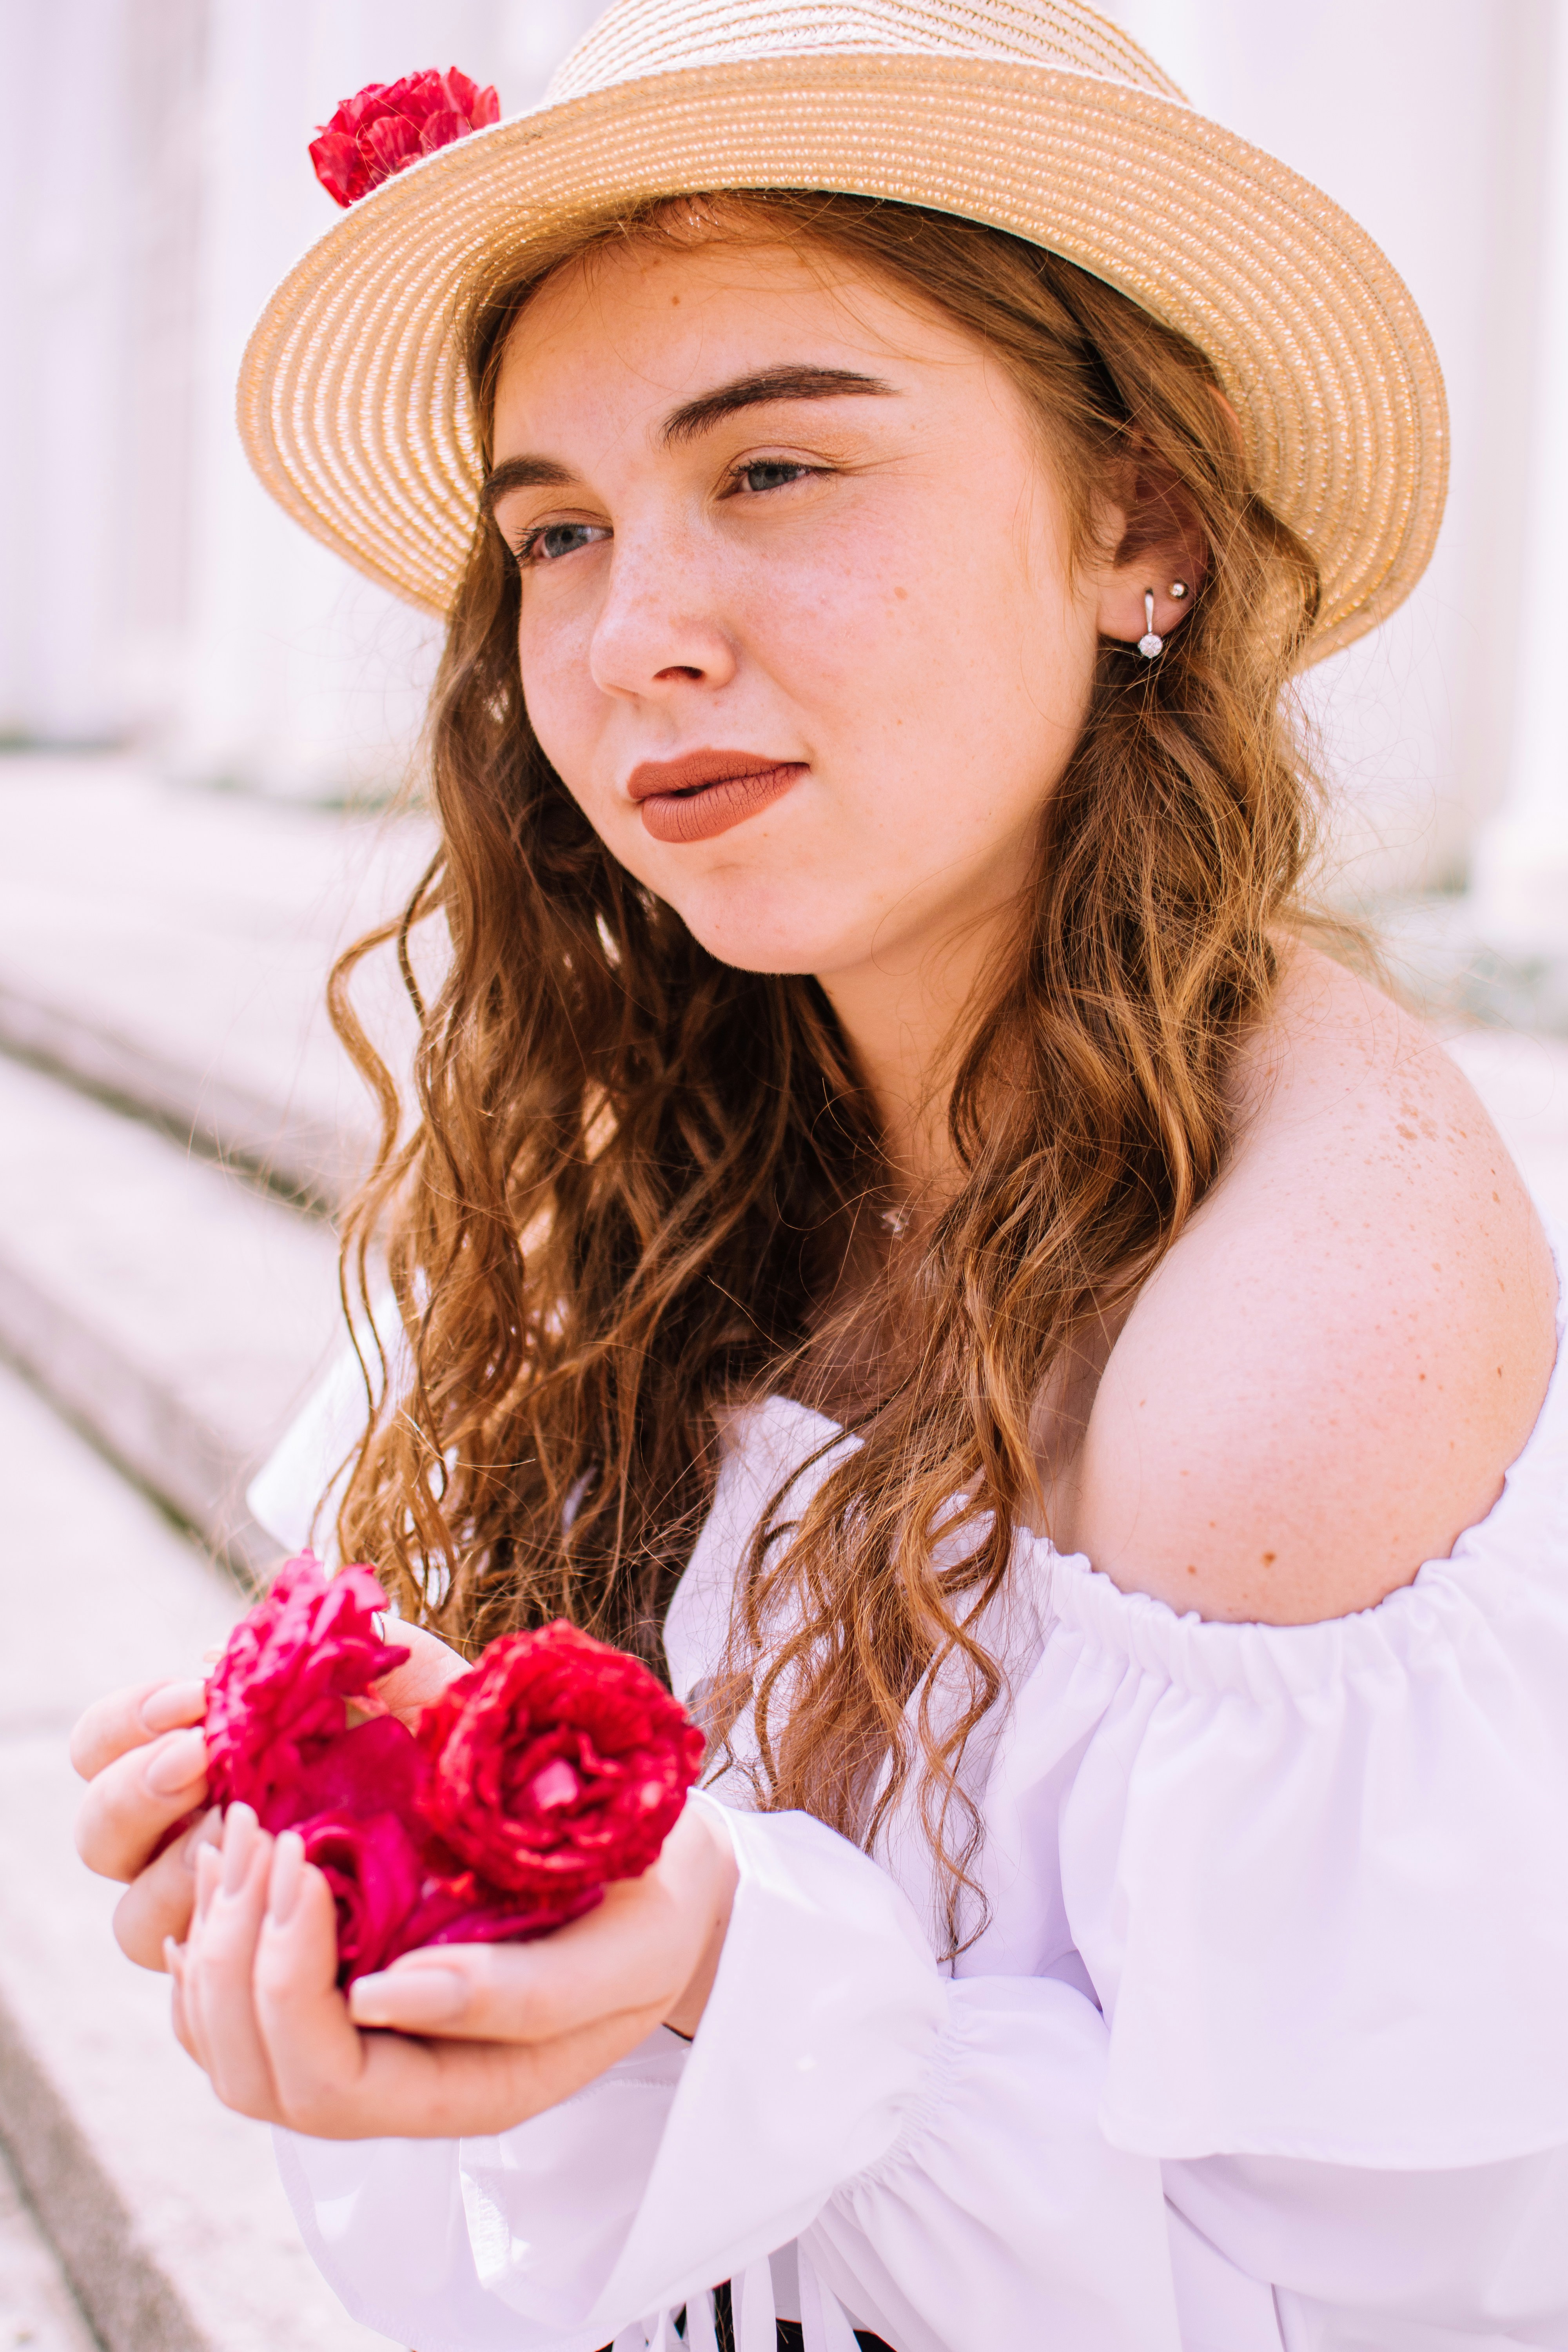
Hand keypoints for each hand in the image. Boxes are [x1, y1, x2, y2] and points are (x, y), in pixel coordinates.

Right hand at [71, 1622, 470, 1971]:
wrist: (535, 1850)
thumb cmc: (462, 1759)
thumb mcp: (425, 1692)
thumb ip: (360, 1655)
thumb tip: (263, 1644)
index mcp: (203, 1768)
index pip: (104, 1745)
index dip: (129, 1722)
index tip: (197, 1698)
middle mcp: (189, 1844)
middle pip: (99, 1834)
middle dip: (139, 1794)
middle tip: (207, 1762)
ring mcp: (221, 1917)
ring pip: (137, 1921)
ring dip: (183, 1874)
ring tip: (261, 1838)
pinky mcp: (260, 1985)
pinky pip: (200, 1996)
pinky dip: (230, 1954)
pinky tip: (291, 1915)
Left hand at [172, 1795, 736, 2137]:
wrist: (665, 1888)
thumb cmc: (654, 1918)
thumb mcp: (625, 1954)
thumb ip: (521, 1994)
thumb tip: (378, 1996)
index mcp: (464, 2091)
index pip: (326, 2083)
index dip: (292, 1983)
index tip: (305, 1860)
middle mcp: (397, 2086)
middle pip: (254, 2072)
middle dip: (237, 1952)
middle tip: (258, 1829)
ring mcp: (362, 2042)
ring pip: (227, 2039)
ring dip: (214, 1937)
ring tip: (235, 1832)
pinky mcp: (344, 1989)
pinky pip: (238, 1995)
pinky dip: (212, 1933)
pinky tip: (224, 1865)